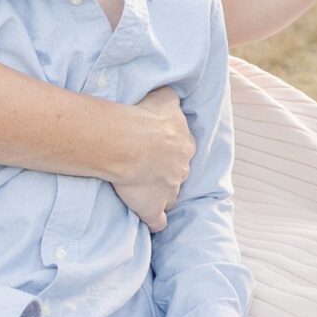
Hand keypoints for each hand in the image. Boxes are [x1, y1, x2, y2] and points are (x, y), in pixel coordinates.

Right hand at [112, 86, 193, 230]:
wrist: (131, 142)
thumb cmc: (147, 117)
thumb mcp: (165, 98)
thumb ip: (171, 99)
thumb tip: (171, 95)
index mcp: (185, 144)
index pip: (183, 149)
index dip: (172, 149)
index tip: (159, 148)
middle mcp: (181, 168)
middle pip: (179, 172)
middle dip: (169, 171)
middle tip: (151, 167)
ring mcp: (169, 190)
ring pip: (171, 195)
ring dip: (163, 194)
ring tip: (149, 192)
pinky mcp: (153, 208)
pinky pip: (159, 221)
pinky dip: (156, 221)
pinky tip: (151, 221)